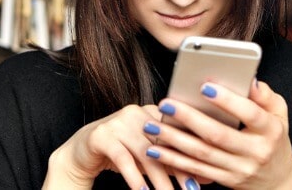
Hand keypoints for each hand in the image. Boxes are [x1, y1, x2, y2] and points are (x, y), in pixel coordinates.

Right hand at [43, 104, 195, 189]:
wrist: (83, 152)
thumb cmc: (123, 152)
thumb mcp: (151, 157)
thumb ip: (176, 162)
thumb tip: (208, 177)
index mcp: (153, 112)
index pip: (178, 131)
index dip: (194, 153)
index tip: (209, 175)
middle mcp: (137, 112)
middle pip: (163, 143)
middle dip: (180, 169)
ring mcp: (118, 122)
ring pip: (145, 153)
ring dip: (158, 179)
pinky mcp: (102, 135)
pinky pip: (122, 158)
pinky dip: (134, 177)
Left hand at [143, 80, 291, 189]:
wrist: (278, 181)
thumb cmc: (274, 138)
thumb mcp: (279, 113)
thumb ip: (265, 95)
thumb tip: (248, 78)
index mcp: (270, 131)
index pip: (250, 114)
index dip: (227, 101)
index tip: (204, 86)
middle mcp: (255, 152)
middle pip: (218, 135)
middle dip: (189, 119)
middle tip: (166, 103)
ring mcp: (239, 169)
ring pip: (202, 154)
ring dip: (173, 140)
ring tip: (151, 126)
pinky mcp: (226, 180)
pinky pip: (196, 170)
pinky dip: (173, 160)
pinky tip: (155, 150)